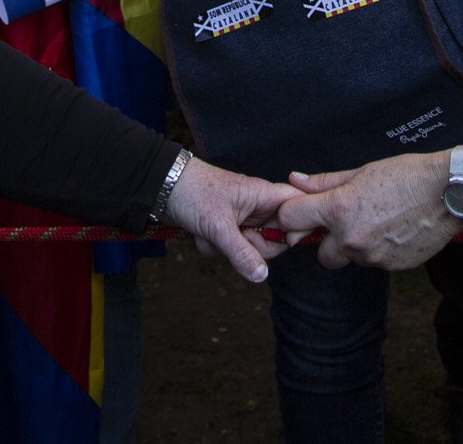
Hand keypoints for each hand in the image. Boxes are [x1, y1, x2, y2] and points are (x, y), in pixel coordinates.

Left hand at [165, 157, 292, 283]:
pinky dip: (214, 246)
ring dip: (228, 248)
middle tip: (237, 238)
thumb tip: (261, 276)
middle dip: (254, 246)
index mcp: (264, 195)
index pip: (299, 206)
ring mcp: (241, 219)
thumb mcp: (218, 226)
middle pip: (277, 237)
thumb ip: (242, 252)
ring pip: (250, 248)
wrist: (161, 187)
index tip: (287, 240)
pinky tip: (199, 233)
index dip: (301, 224)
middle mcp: (257, 208)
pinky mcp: (225, 229)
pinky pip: (231, 249)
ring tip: (210, 232)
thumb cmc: (193, 193)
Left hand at [276, 154, 460, 271]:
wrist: (448, 194)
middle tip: (349, 221)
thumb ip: (325, 182)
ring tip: (380, 221)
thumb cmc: (406, 176)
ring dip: (357, 246)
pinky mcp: (391, 268)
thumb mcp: (362, 172)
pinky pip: (374, 263)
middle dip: (329, 242)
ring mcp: (371, 257)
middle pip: (320, 254)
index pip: (290, 219)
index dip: (292, 215)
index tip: (303, 213)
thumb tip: (295, 180)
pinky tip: (395, 231)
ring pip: (351, 258)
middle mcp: (351, 239)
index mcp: (339, 210)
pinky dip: (379, 251)